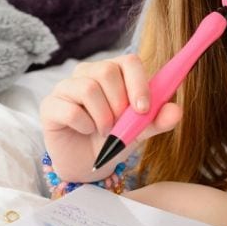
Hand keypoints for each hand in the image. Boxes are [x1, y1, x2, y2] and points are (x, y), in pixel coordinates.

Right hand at [40, 54, 182, 180]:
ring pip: (89, 89)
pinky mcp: (50, 104)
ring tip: (104, 131)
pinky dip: (85, 126)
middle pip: (108, 71)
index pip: (129, 61)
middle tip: (119, 123)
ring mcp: (67, 86)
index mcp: (114, 72)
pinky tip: (85, 131)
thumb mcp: (140, 131)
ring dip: (103, 118)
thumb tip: (176, 111)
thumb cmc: (114, 139)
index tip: (143, 109)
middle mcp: (89, 73)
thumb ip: (157, 120)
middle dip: (119, 103)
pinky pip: (72, 110)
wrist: (88, 164)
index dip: (138, 83)